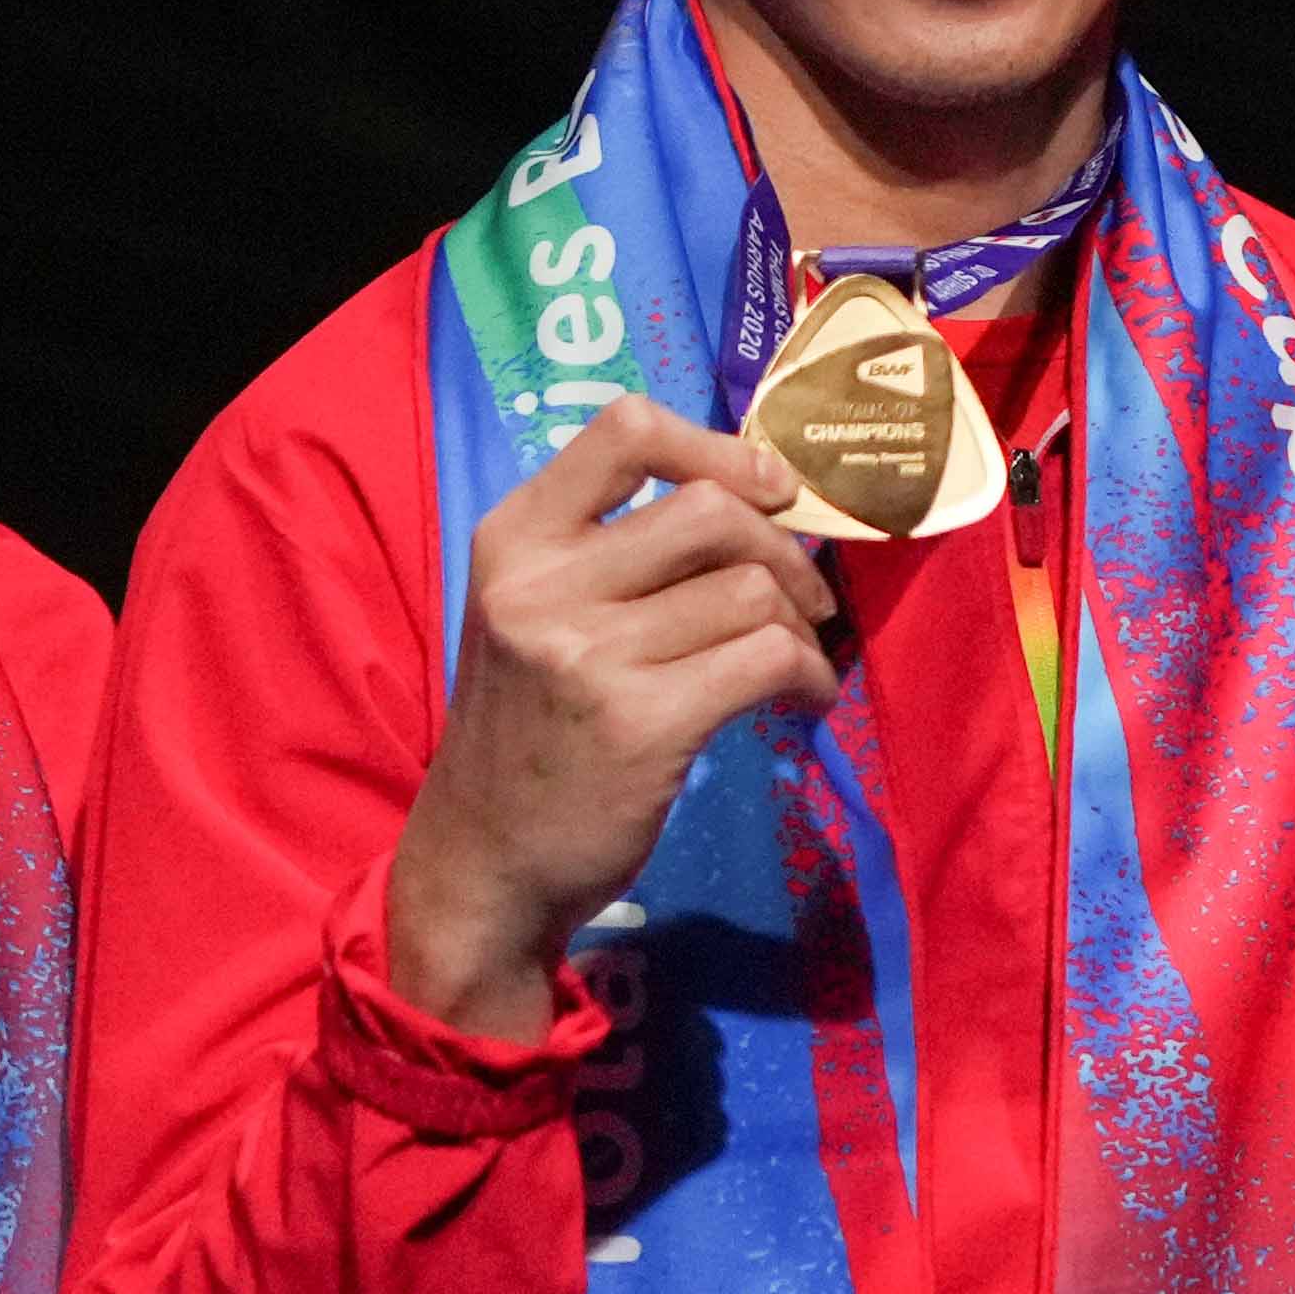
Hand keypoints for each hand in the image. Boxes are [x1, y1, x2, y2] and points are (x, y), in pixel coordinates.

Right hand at [380, 401, 840, 1047]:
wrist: (484, 864)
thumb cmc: (530, 727)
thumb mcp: (538, 613)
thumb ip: (619, 549)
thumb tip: (769, 494)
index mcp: (514, 539)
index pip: (626, 429)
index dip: (721, 448)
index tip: (771, 488)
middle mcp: (538, 585)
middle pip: (715, 510)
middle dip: (784, 550)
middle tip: (802, 599)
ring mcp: (586, 654)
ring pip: (752, 589)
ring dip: (801, 625)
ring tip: (793, 660)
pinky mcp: (640, 722)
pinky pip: (770, 659)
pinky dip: (810, 676)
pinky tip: (803, 701)